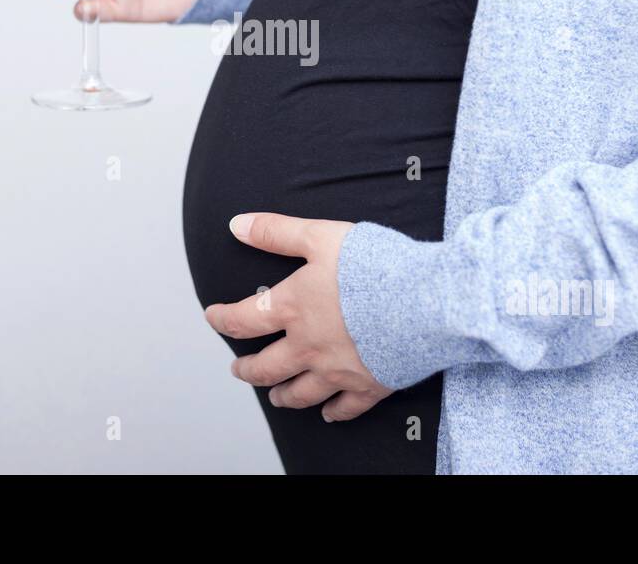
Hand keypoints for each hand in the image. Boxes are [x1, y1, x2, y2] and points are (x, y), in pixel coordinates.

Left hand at [205, 213, 391, 422]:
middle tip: (239, 369)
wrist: (424, 301)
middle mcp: (308, 345)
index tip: (213, 317)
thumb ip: (277, 232)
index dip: (223, 319)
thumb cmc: (373, 266)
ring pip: (300, 393)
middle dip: (248, 369)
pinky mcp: (369, 385)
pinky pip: (345, 408)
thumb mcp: (319, 236)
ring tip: (276, 397)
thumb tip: (238, 225)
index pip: (243, 319)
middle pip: (266, 367)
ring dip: (283, 396)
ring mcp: (338, 370)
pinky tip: (327, 412)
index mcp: (293, 308)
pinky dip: (333, 412)